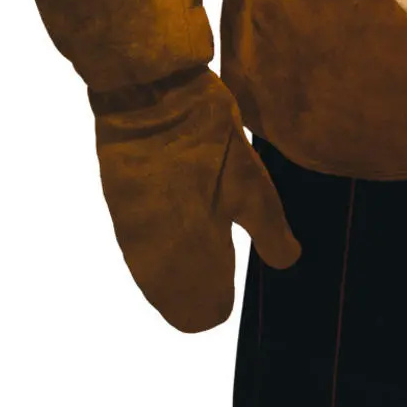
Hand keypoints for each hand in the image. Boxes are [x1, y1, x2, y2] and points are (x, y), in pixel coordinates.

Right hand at [89, 65, 300, 331]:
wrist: (152, 96)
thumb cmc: (208, 139)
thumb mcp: (252, 182)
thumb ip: (269, 230)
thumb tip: (287, 262)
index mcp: (192, 252)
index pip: (199, 310)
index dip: (217, 306)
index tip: (229, 295)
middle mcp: (156, 252)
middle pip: (173, 301)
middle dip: (195, 298)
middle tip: (217, 287)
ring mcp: (133, 231)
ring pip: (152, 278)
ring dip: (174, 281)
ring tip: (198, 271)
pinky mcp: (119, 208)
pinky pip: (138, 251)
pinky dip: (156, 257)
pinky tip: (172, 248)